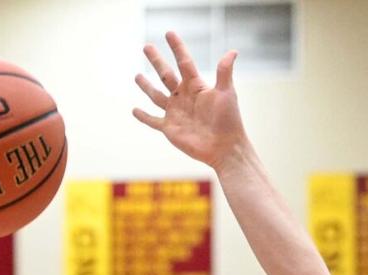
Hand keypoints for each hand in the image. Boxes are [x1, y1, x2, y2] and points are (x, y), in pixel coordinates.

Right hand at [132, 32, 244, 168]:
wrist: (224, 148)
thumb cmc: (228, 120)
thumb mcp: (226, 93)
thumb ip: (224, 71)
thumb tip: (233, 51)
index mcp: (195, 86)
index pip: (184, 62)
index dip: (177, 47)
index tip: (169, 33)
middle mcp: (183, 97)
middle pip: (166, 74)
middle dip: (156, 61)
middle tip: (146, 47)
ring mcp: (175, 112)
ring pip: (156, 96)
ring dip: (146, 86)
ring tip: (136, 76)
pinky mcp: (170, 128)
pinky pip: (153, 121)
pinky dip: (143, 116)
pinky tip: (134, 110)